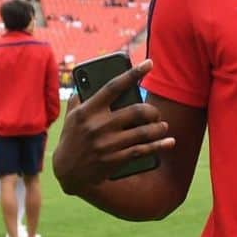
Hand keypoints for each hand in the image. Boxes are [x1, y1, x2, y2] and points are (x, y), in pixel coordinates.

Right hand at [52, 59, 174, 194]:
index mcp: (87, 111)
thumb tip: (92, 79)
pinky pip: (143, 150)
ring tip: (162, 126)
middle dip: (152, 111)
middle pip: (136, 111)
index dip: (133, 73)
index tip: (149, 63)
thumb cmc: (72, 138)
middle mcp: (98, 126)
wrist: (67, 173)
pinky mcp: (115, 160)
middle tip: (155, 113)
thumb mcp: (72, 117)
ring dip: (159, 128)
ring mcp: (108, 144)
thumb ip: (82, 98)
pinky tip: (169, 142)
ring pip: (144, 132)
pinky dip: (160, 145)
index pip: (114, 87)